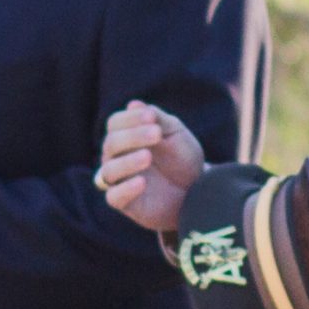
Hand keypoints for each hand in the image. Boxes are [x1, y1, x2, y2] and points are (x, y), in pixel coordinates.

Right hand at [96, 102, 205, 232]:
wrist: (199, 190)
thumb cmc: (183, 158)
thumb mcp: (176, 134)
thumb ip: (157, 119)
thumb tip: (134, 104)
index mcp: (126, 138)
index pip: (115, 124)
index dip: (130, 119)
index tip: (151, 117)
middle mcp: (117, 158)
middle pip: (111, 144)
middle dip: (133, 136)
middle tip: (157, 134)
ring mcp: (119, 181)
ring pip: (109, 170)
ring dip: (127, 162)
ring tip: (148, 157)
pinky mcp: (125, 204)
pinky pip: (114, 197)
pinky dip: (125, 189)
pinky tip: (142, 182)